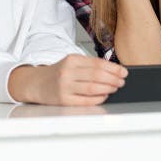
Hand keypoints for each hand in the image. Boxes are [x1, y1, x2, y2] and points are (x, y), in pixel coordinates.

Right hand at [8, 54, 127, 105]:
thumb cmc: (58, 73)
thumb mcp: (71, 63)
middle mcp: (67, 72)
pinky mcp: (63, 100)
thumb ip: (89, 65)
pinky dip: (98, 98)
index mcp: (71, 60)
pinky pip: (85, 100)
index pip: (97, 63)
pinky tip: (104, 96)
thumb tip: (113, 70)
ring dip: (108, 88)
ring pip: (92, 88)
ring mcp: (65, 87)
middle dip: (113, 79)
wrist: (36, 83)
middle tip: (122, 81)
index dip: (113, 68)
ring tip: (115, 88)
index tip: (124, 72)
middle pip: (97, 76)